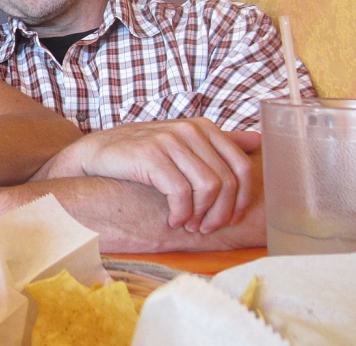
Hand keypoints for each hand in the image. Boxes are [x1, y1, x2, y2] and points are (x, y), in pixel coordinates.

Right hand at [41, 118, 259, 233]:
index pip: (243, 167)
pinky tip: (172, 220)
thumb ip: (219, 143)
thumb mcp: (182, 144)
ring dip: (201, 216)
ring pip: (208, 188)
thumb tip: (258, 140)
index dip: (241, 199)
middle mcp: (190, 130)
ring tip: (187, 225)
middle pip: (227, 181)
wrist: (97, 154)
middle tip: (204, 228)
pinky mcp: (151, 155)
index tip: (228, 218)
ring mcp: (170, 141)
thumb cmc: (142, 153)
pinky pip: (180, 193)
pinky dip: (180, 213)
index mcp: (204, 127)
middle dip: (220, 213)